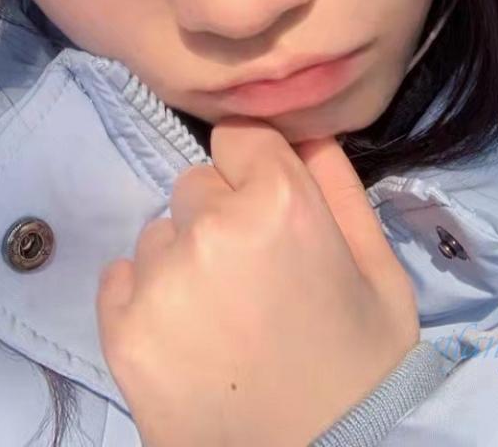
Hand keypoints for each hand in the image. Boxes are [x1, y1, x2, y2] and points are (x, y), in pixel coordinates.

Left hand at [96, 117, 419, 446]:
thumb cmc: (364, 368)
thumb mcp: (378, 271)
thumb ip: (338, 185)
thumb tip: (304, 130)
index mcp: (279, 201)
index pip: (239, 138)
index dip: (256, 175)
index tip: (270, 216)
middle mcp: (210, 227)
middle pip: (195, 185)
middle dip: (220, 218)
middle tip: (253, 280)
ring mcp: (160, 281)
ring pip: (159, 235)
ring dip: (182, 262)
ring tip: (221, 320)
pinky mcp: (123, 331)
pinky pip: (119, 279)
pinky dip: (145, 300)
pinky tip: (186, 339)